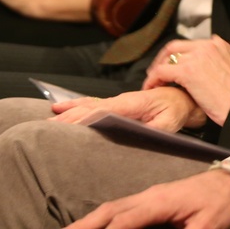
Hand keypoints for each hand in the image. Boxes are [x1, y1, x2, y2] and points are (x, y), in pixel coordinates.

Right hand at [51, 87, 206, 132]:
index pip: (101, 111)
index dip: (82, 118)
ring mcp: (117, 101)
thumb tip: (135, 132)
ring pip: (87, 105)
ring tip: (48, 118)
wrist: (183, 97)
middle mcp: (120, 100)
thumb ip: (152, 128)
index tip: (65, 126)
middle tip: (46, 127)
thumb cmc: (177, 110)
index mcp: (131, 104)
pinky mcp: (117, 104)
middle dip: (68, 117)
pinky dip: (75, 105)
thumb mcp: (168, 123)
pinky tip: (61, 108)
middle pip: (88, 108)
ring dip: (68, 112)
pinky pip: (92, 104)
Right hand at [66, 169, 229, 228]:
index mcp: (160, 202)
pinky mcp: (150, 199)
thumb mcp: (208, 227)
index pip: (124, 222)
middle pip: (108, 211)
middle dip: (83, 227)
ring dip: (87, 223)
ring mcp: (148, 195)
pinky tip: (91, 227)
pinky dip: (101, 219)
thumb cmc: (222, 204)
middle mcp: (148, 196)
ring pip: (110, 208)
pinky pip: (119, 209)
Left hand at [143, 36, 229, 125]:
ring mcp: (196, 57)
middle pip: (176, 47)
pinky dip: (153, 79)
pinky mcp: (187, 71)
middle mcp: (206, 46)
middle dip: (164, 59)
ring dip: (157, 70)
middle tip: (159, 72)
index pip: (191, 45)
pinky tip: (152, 87)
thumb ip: (226, 62)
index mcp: (219, 45)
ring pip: (167, 58)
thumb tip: (222, 65)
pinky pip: (161, 72)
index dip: (180, 56)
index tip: (176, 65)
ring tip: (154, 81)